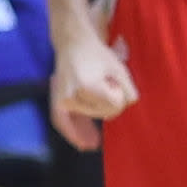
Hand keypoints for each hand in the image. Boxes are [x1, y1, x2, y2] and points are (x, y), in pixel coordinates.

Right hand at [49, 30, 137, 149]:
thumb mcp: (119, 69)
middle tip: (108, 89)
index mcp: (88, 86)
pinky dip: (72, 133)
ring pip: (83, 119)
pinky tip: (81, 143)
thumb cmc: (97, 54)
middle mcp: (73, 95)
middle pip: (99, 113)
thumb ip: (129, 90)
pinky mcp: (58, 100)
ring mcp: (63, 98)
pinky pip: (62, 122)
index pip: (113, 104)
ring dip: (88, 127)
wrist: (73, 42)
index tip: (115, 82)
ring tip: (92, 144)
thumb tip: (126, 106)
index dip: (119, 95)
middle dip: (107, 105)